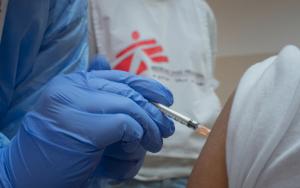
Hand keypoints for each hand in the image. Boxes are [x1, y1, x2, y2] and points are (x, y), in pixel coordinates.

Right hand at [0, 63, 173, 187]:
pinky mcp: (82, 125)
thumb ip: (100, 99)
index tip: (167, 99)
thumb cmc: (61, 153)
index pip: (120, 77)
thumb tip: (104, 60)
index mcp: (73, 83)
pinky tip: (130, 153)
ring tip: (150, 147)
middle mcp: (71, 87)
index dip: (148, 86)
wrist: (26, 180)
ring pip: (130, 108)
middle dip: (154, 113)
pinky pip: (126, 124)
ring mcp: (74, 104)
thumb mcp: (83, 122)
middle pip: (129, 92)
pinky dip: (135, 139)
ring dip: (146, 131)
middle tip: (166, 131)